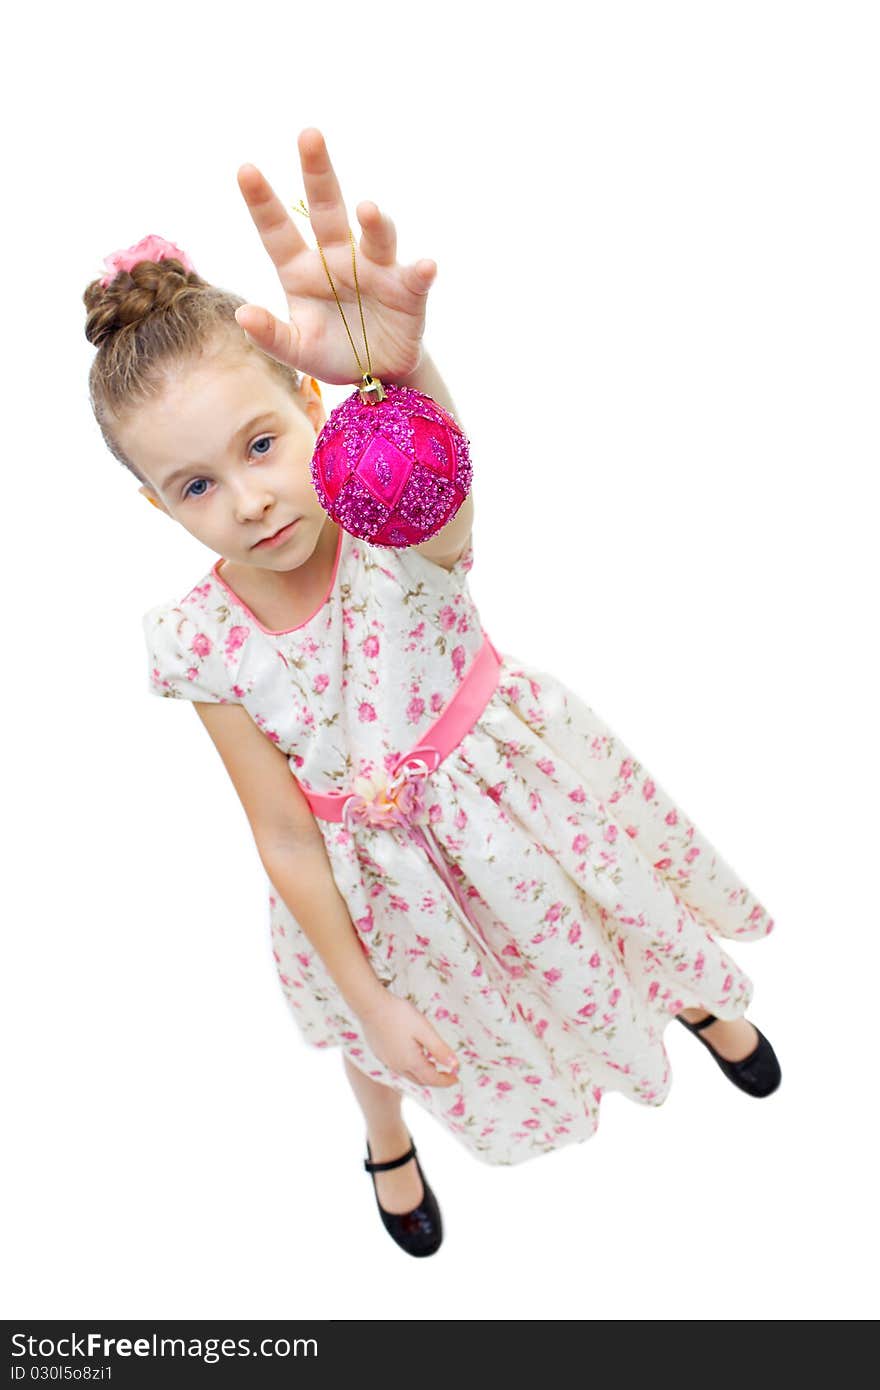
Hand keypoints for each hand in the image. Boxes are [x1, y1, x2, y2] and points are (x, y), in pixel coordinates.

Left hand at [234, 127, 437, 385]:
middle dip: (318, 172)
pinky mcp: (408, 291)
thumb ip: (271, 336)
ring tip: (368, 209)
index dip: (262, 202)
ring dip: (374, 222)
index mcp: (302, 270)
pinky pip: (416, 278)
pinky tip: (425, 266)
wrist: (378, 375)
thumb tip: (242, 315)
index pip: (277, 230)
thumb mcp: (298, 351)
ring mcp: (376, 270)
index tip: (245, 169)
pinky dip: (422, 272)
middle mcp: (338, 259)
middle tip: (308, 135)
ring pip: (375, 237)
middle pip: (327, 208)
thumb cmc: (333, 353)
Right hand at [358, 993, 459, 1088]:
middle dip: (435, 1080)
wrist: (370, 1005)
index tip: (456, 1078)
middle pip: (420, 1081)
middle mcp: (398, 1066)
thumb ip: (440, 1049)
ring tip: (433, 1065)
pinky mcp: (380, 1053)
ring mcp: (387, 1061)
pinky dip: (411, 1068)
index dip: (446, 1080)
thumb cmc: (399, 1014)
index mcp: (411, 1062)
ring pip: (408, 1075)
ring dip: (423, 1074)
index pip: (432, 1079)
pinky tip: (414, 1056)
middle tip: (447, 1075)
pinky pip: (399, 1068)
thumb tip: (455, 1066)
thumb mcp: (424, 1030)